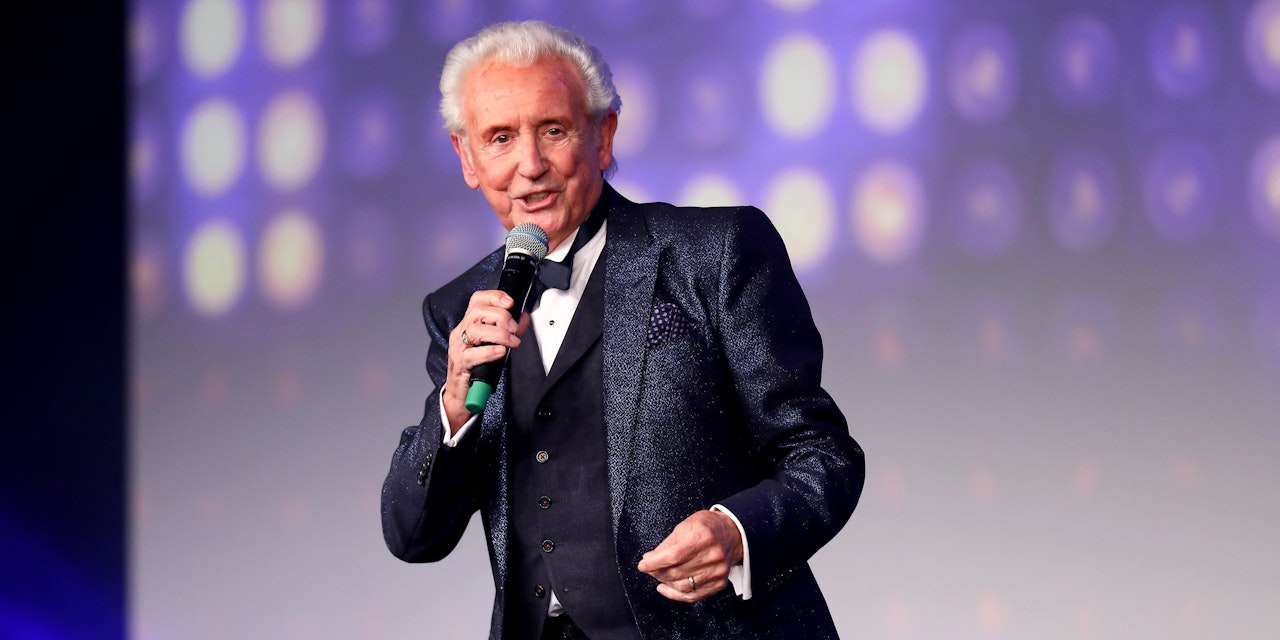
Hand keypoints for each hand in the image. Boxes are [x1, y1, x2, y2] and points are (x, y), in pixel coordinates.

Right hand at [443, 290, 528, 432]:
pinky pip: (472, 355)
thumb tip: (523, 317)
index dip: (494, 296)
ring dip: (499, 334)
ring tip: (513, 342)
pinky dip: (490, 352)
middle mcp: (461, 332)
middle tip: (515, 329)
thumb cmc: (477, 367)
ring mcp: (458, 348)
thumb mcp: (493, 344)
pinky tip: (501, 352)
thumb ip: (509, 330)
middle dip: (501, 317)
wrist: (461, 394)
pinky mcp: (460, 364)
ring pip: (475, 331)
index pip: (477, 300)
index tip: (510, 302)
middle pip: (478, 312)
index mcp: (468, 324)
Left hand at [637, 510, 743, 602]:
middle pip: (677, 572)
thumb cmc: (708, 527)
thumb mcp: (686, 526)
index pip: (673, 555)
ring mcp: (718, 571)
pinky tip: (667, 588)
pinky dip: (676, 595)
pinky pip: (694, 596)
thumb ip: (667, 544)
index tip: (643, 565)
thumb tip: (649, 559)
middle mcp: (713, 555)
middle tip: (650, 568)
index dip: (654, 563)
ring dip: (666, 583)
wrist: (733, 533)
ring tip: (659, 576)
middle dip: (657, 572)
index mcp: (703, 537)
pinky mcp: (720, 582)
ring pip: (684, 586)